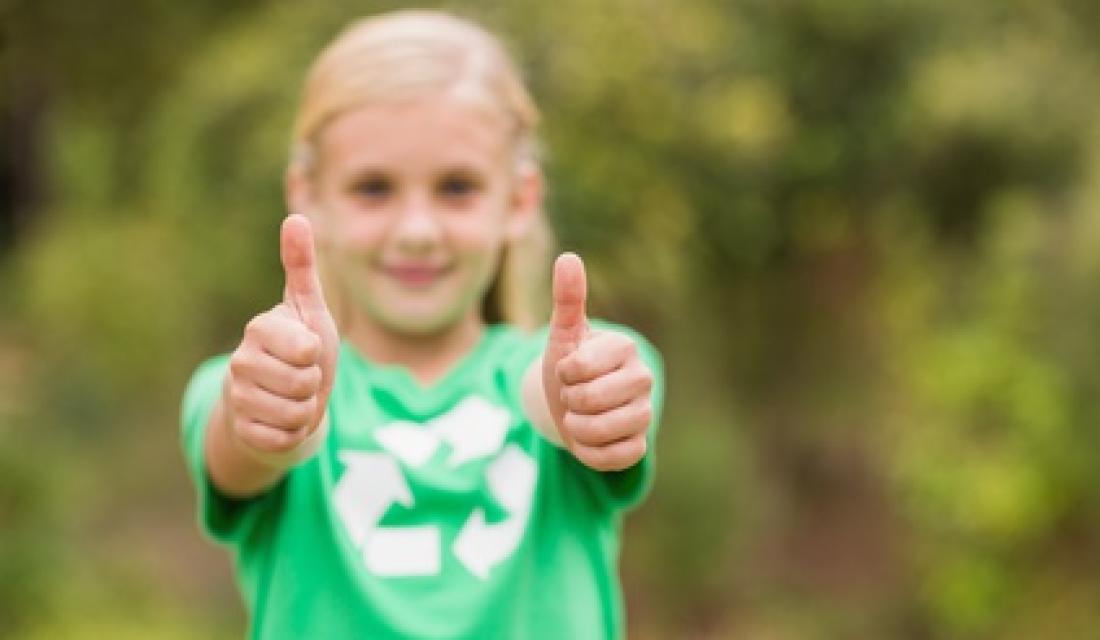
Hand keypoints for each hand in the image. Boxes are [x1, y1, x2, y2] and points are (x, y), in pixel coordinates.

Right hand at [224, 214, 338, 462]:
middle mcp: (240, 361)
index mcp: (259, 328)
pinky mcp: (241, 431)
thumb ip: (302, 267)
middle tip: (304, 378)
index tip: (308, 351)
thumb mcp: (310, 308)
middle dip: (315, 386)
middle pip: (302, 384)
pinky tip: (282, 422)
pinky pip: (283, 440)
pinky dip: (294, 435)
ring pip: (294, 414)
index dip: (317, 355)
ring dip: (306, 411)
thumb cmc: (302, 349)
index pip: (306, 350)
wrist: (285, 399)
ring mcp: (237, 398)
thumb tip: (296, 217)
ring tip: (295, 398)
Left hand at [542, 253, 653, 471]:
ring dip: (577, 428)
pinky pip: (614, 457)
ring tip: (578, 417)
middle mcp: (641, 378)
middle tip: (572, 395)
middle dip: (570, 401)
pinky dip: (591, 453)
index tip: (566, 369)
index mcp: (624, 348)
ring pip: (603, 431)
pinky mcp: (640, 444)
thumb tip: (569, 257)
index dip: (564, 373)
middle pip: (593, 401)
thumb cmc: (567, 365)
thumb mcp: (562, 334)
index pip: (581, 368)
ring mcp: (644, 413)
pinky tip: (589, 440)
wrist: (568, 404)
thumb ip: (567, 299)